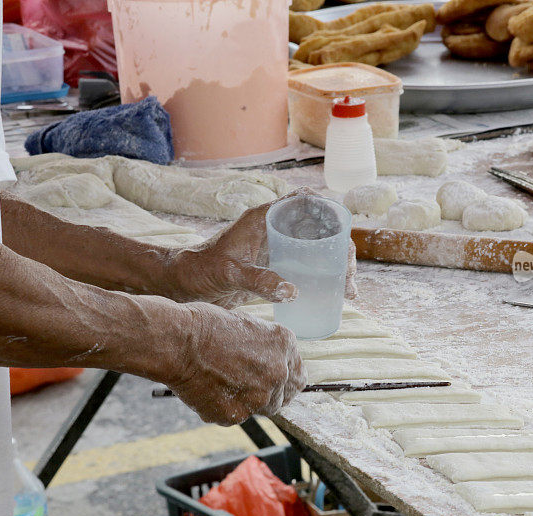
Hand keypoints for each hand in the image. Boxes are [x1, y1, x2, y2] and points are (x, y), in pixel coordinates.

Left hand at [165, 187, 357, 307]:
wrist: (183, 285)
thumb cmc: (199, 270)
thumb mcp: (228, 273)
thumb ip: (257, 280)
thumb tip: (292, 291)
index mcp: (264, 219)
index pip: (302, 202)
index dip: (328, 211)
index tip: (344, 232)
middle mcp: (275, 230)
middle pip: (318, 229)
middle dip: (340, 248)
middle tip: (349, 274)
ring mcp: (277, 250)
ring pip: (317, 250)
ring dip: (336, 265)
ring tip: (348, 289)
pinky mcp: (276, 269)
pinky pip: (307, 269)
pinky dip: (324, 280)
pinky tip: (335, 296)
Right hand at [165, 303, 305, 425]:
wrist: (178, 343)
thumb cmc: (206, 326)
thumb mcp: (248, 326)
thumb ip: (268, 348)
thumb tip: (271, 365)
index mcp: (284, 344)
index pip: (298, 375)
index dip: (285, 379)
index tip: (274, 380)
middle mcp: (278, 372)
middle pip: (283, 396)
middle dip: (268, 392)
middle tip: (247, 385)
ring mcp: (259, 396)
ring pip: (260, 408)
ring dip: (248, 400)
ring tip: (224, 382)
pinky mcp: (236, 414)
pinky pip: (236, 415)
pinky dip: (224, 407)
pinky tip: (210, 389)